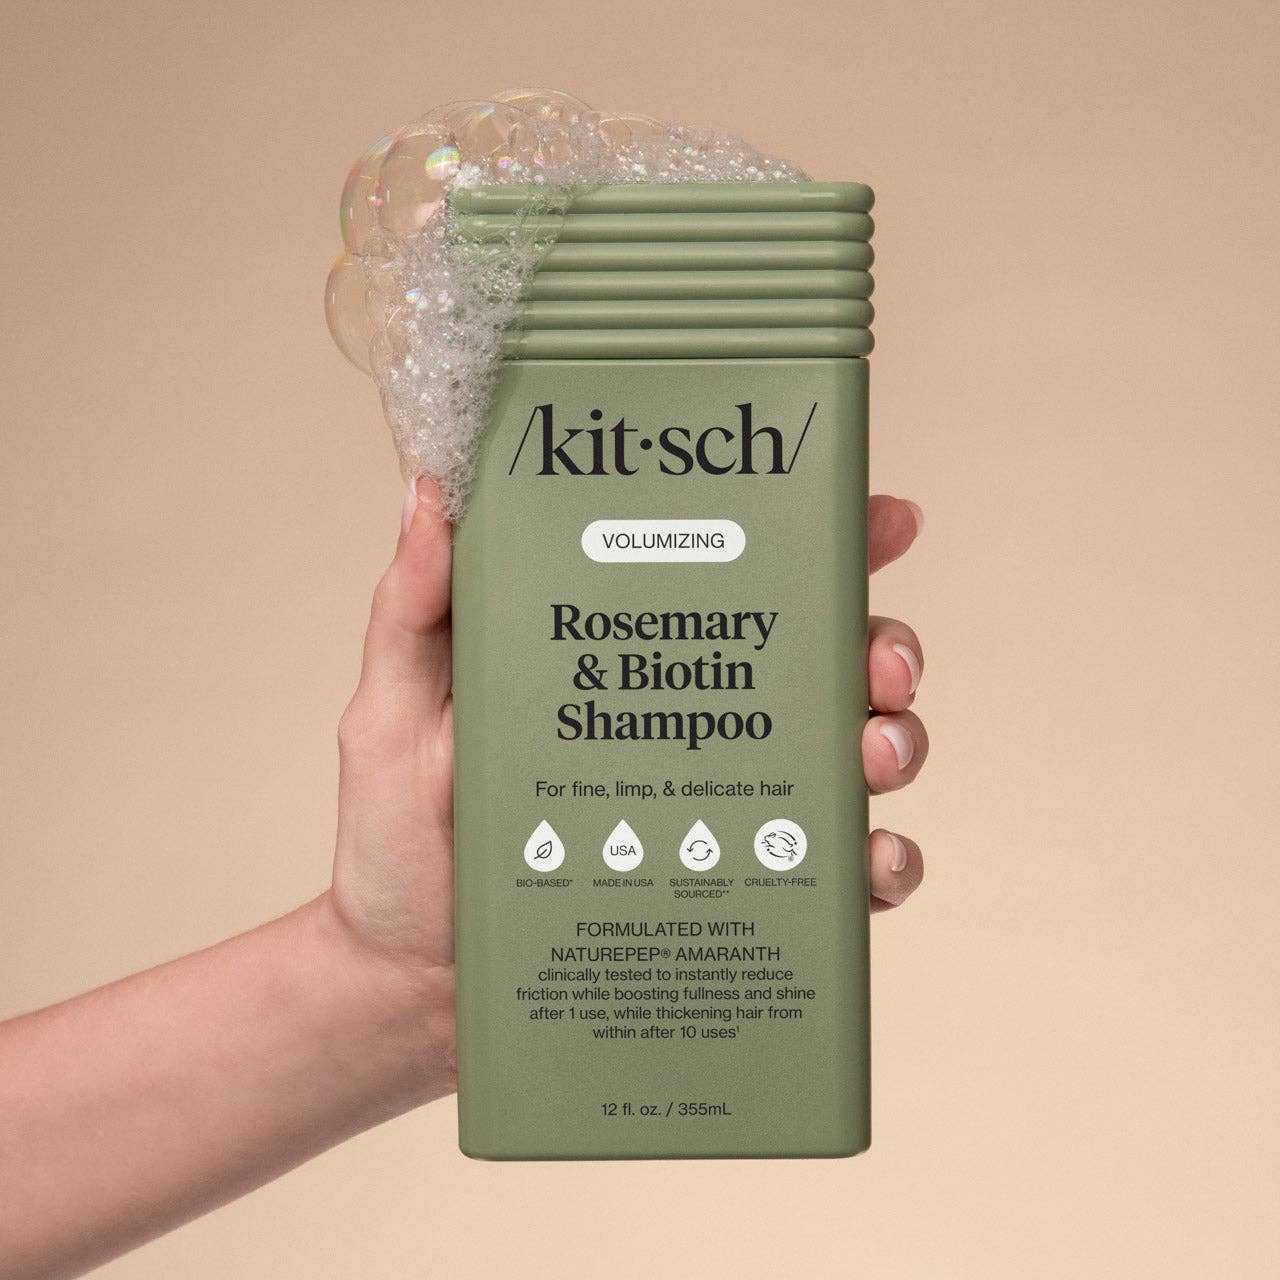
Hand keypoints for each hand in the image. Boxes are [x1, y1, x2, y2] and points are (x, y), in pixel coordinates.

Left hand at [325, 478, 927, 1074]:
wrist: (410, 983)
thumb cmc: (401, 842)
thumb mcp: (392, 712)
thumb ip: (414, 607)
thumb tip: (433, 492)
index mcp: (629, 661)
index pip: (734, 580)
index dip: (822, 541)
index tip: (879, 521)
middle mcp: (692, 726)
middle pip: (822, 664)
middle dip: (881, 647)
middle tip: (879, 664)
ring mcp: (724, 812)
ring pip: (851, 758)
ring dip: (895, 742)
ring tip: (874, 753)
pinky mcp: (737, 895)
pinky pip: (835, 876)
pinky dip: (879, 861)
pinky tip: (871, 858)